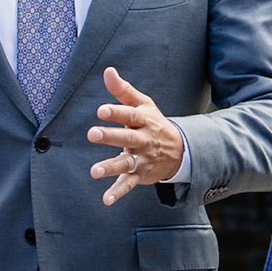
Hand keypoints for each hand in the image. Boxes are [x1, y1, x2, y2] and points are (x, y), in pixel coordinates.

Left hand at [88, 67, 185, 206]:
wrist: (179, 151)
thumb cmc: (153, 123)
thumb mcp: (143, 104)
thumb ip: (123, 90)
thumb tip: (107, 71)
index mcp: (143, 120)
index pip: (129, 115)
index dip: (116, 112)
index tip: (101, 110)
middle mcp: (143, 140)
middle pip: (127, 138)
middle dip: (110, 136)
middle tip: (92, 133)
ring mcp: (142, 159)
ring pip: (126, 163)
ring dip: (111, 167)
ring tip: (94, 172)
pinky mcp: (140, 175)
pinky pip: (128, 184)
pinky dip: (118, 192)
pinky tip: (106, 200)